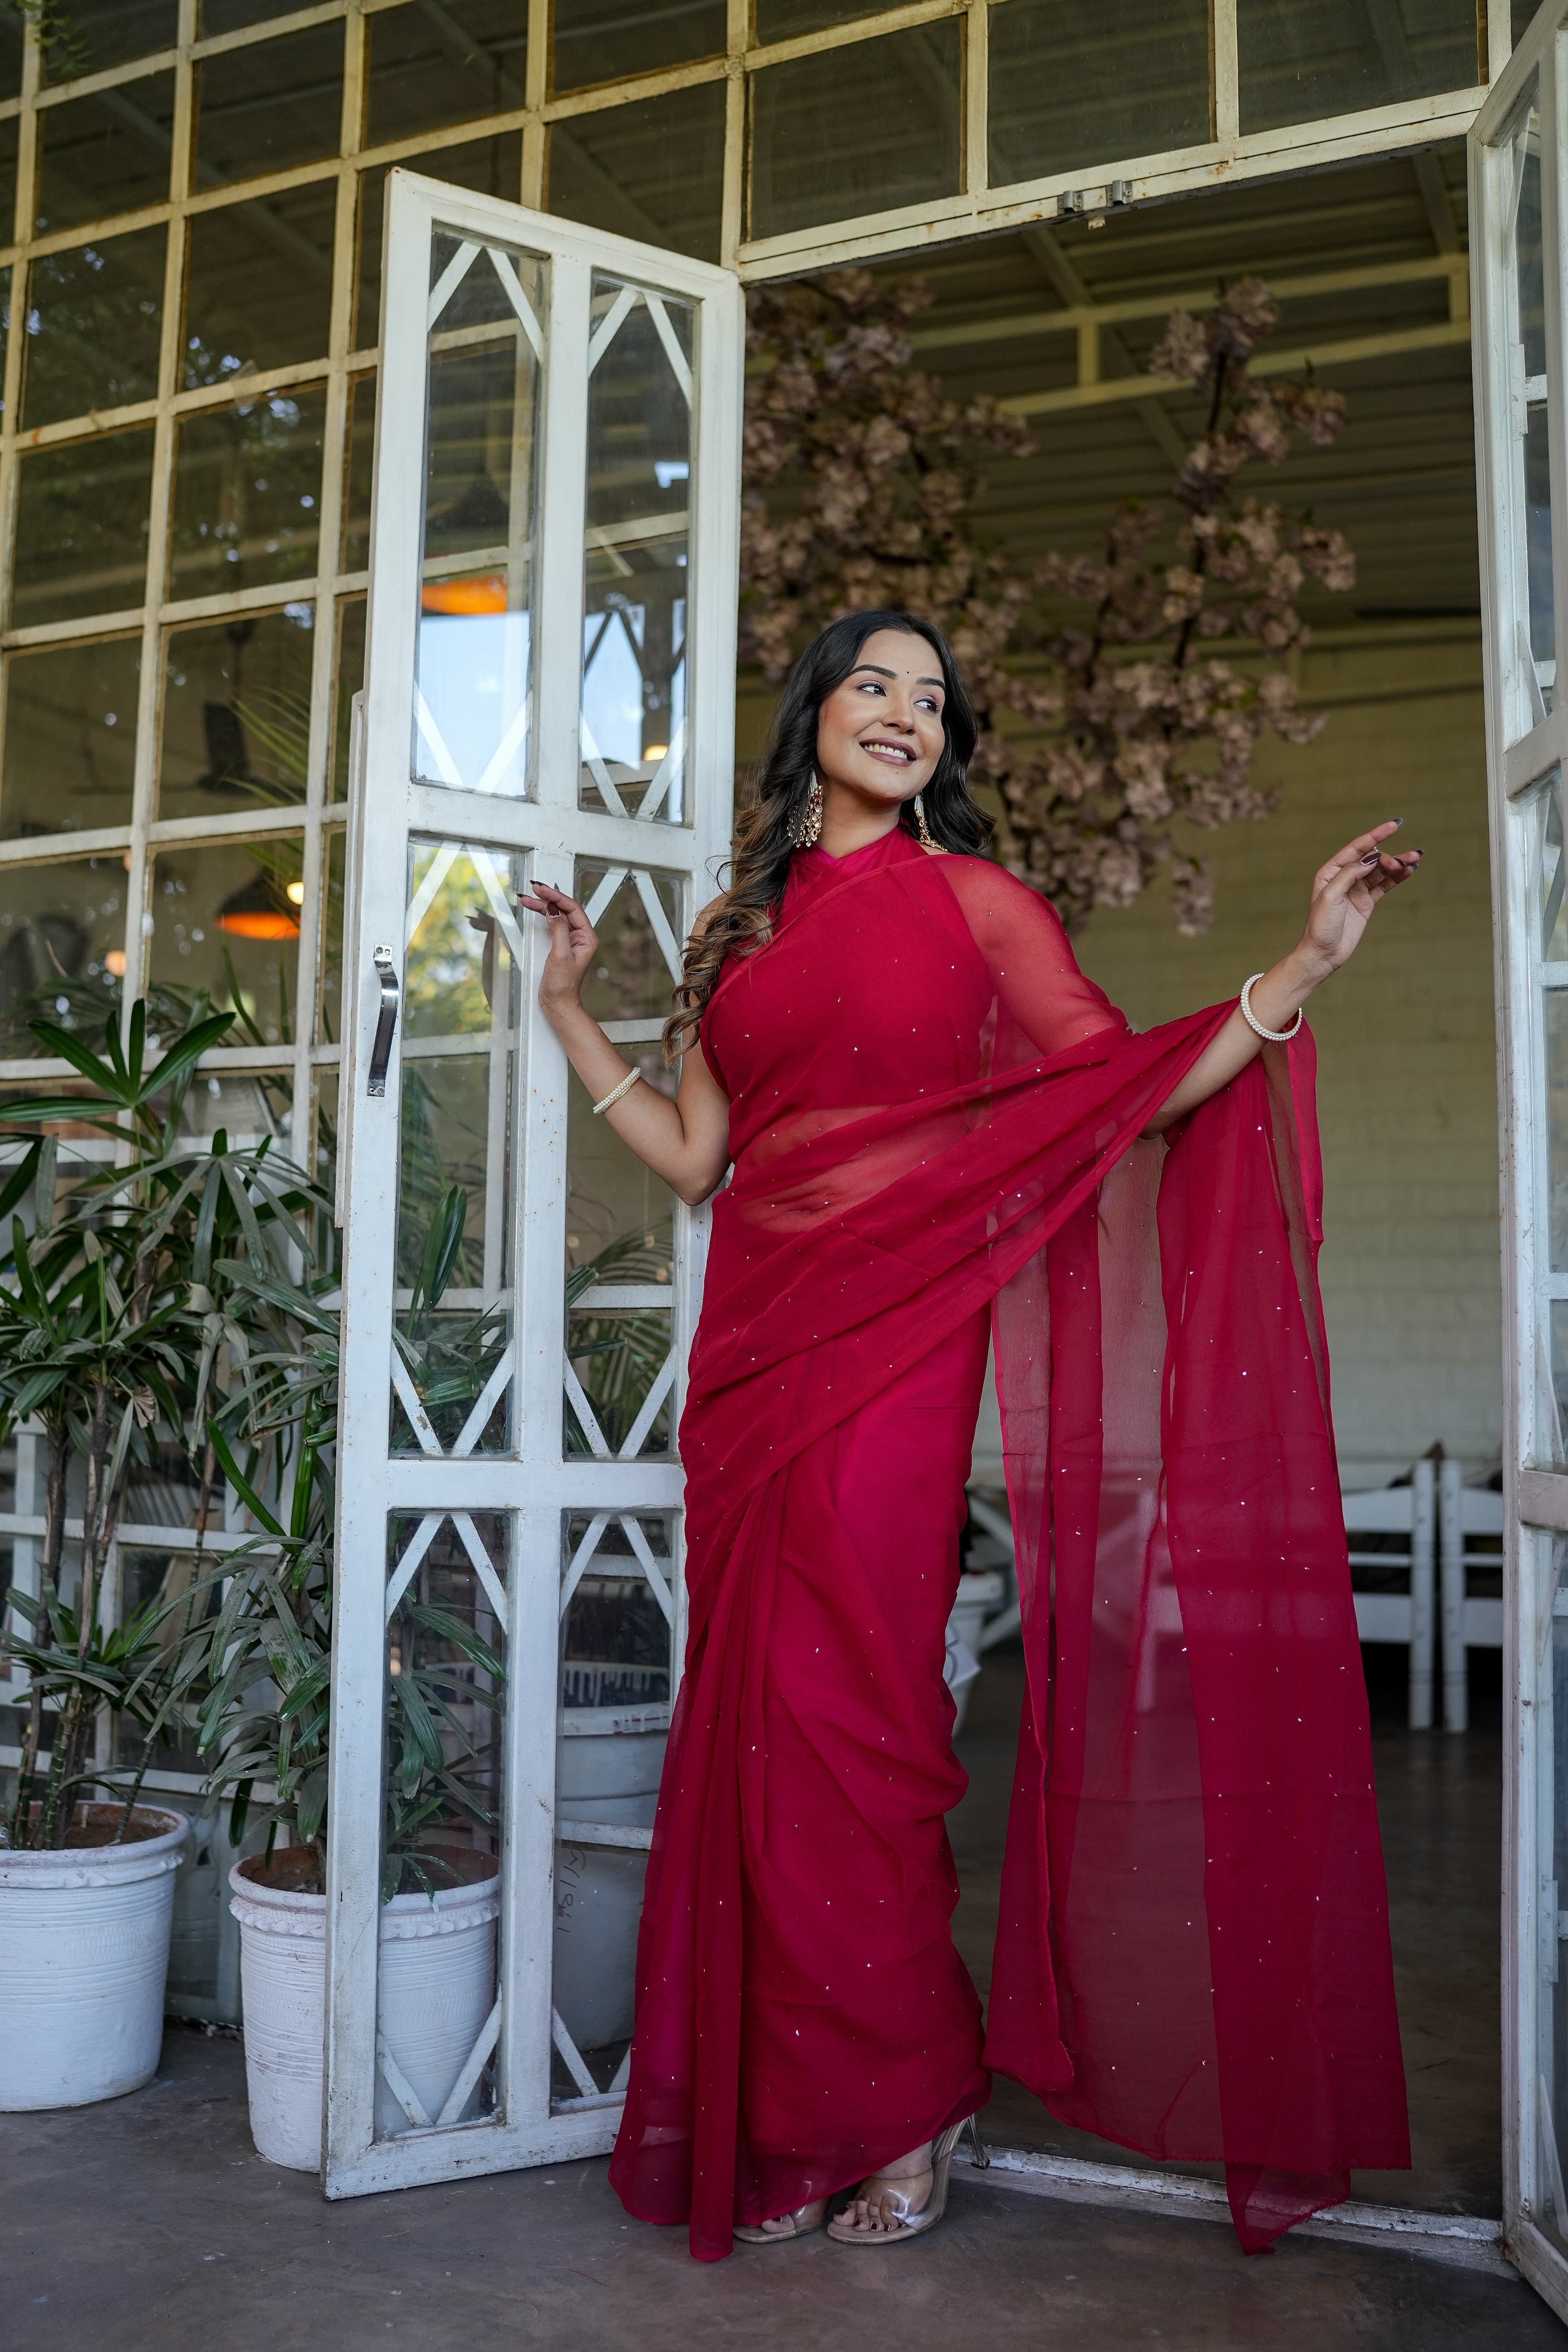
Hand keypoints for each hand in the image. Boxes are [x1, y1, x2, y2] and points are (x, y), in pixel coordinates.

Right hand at [517, 879, 596, 1017]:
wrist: (557, 1003)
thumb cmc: (563, 986)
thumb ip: (559, 931)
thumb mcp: (560, 956)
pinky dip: (542, 915)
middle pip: (564, 909)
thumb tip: (554, 912)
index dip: (557, 897)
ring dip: (542, 905)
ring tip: (528, 899)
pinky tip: (535, 909)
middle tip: (533, 889)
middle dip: (548, 898)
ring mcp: (569, 939)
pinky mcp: (559, 944)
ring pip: (557, 914)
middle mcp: (580, 936)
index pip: (573, 909)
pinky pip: (552, 923)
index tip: (543, 890)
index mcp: (587, 938)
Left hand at [1299, 821, 1421, 976]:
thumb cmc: (1321, 925)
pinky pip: (1385, 885)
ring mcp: (1357, 889)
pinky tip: (1409, 871)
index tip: (1395, 825)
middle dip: (1388, 857)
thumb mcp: (1331, 896)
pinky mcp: (1367, 901)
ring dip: (1397, 864)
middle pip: (1372, 859)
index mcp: (1330, 871)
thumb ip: (1349, 874)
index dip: (1376, 835)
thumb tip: (1370, 857)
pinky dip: (1397, 878)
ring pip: (1381, 871)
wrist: (1324, 953)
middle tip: (1399, 863)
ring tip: (1415, 859)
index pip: (1357, 848)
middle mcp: (1344, 877)